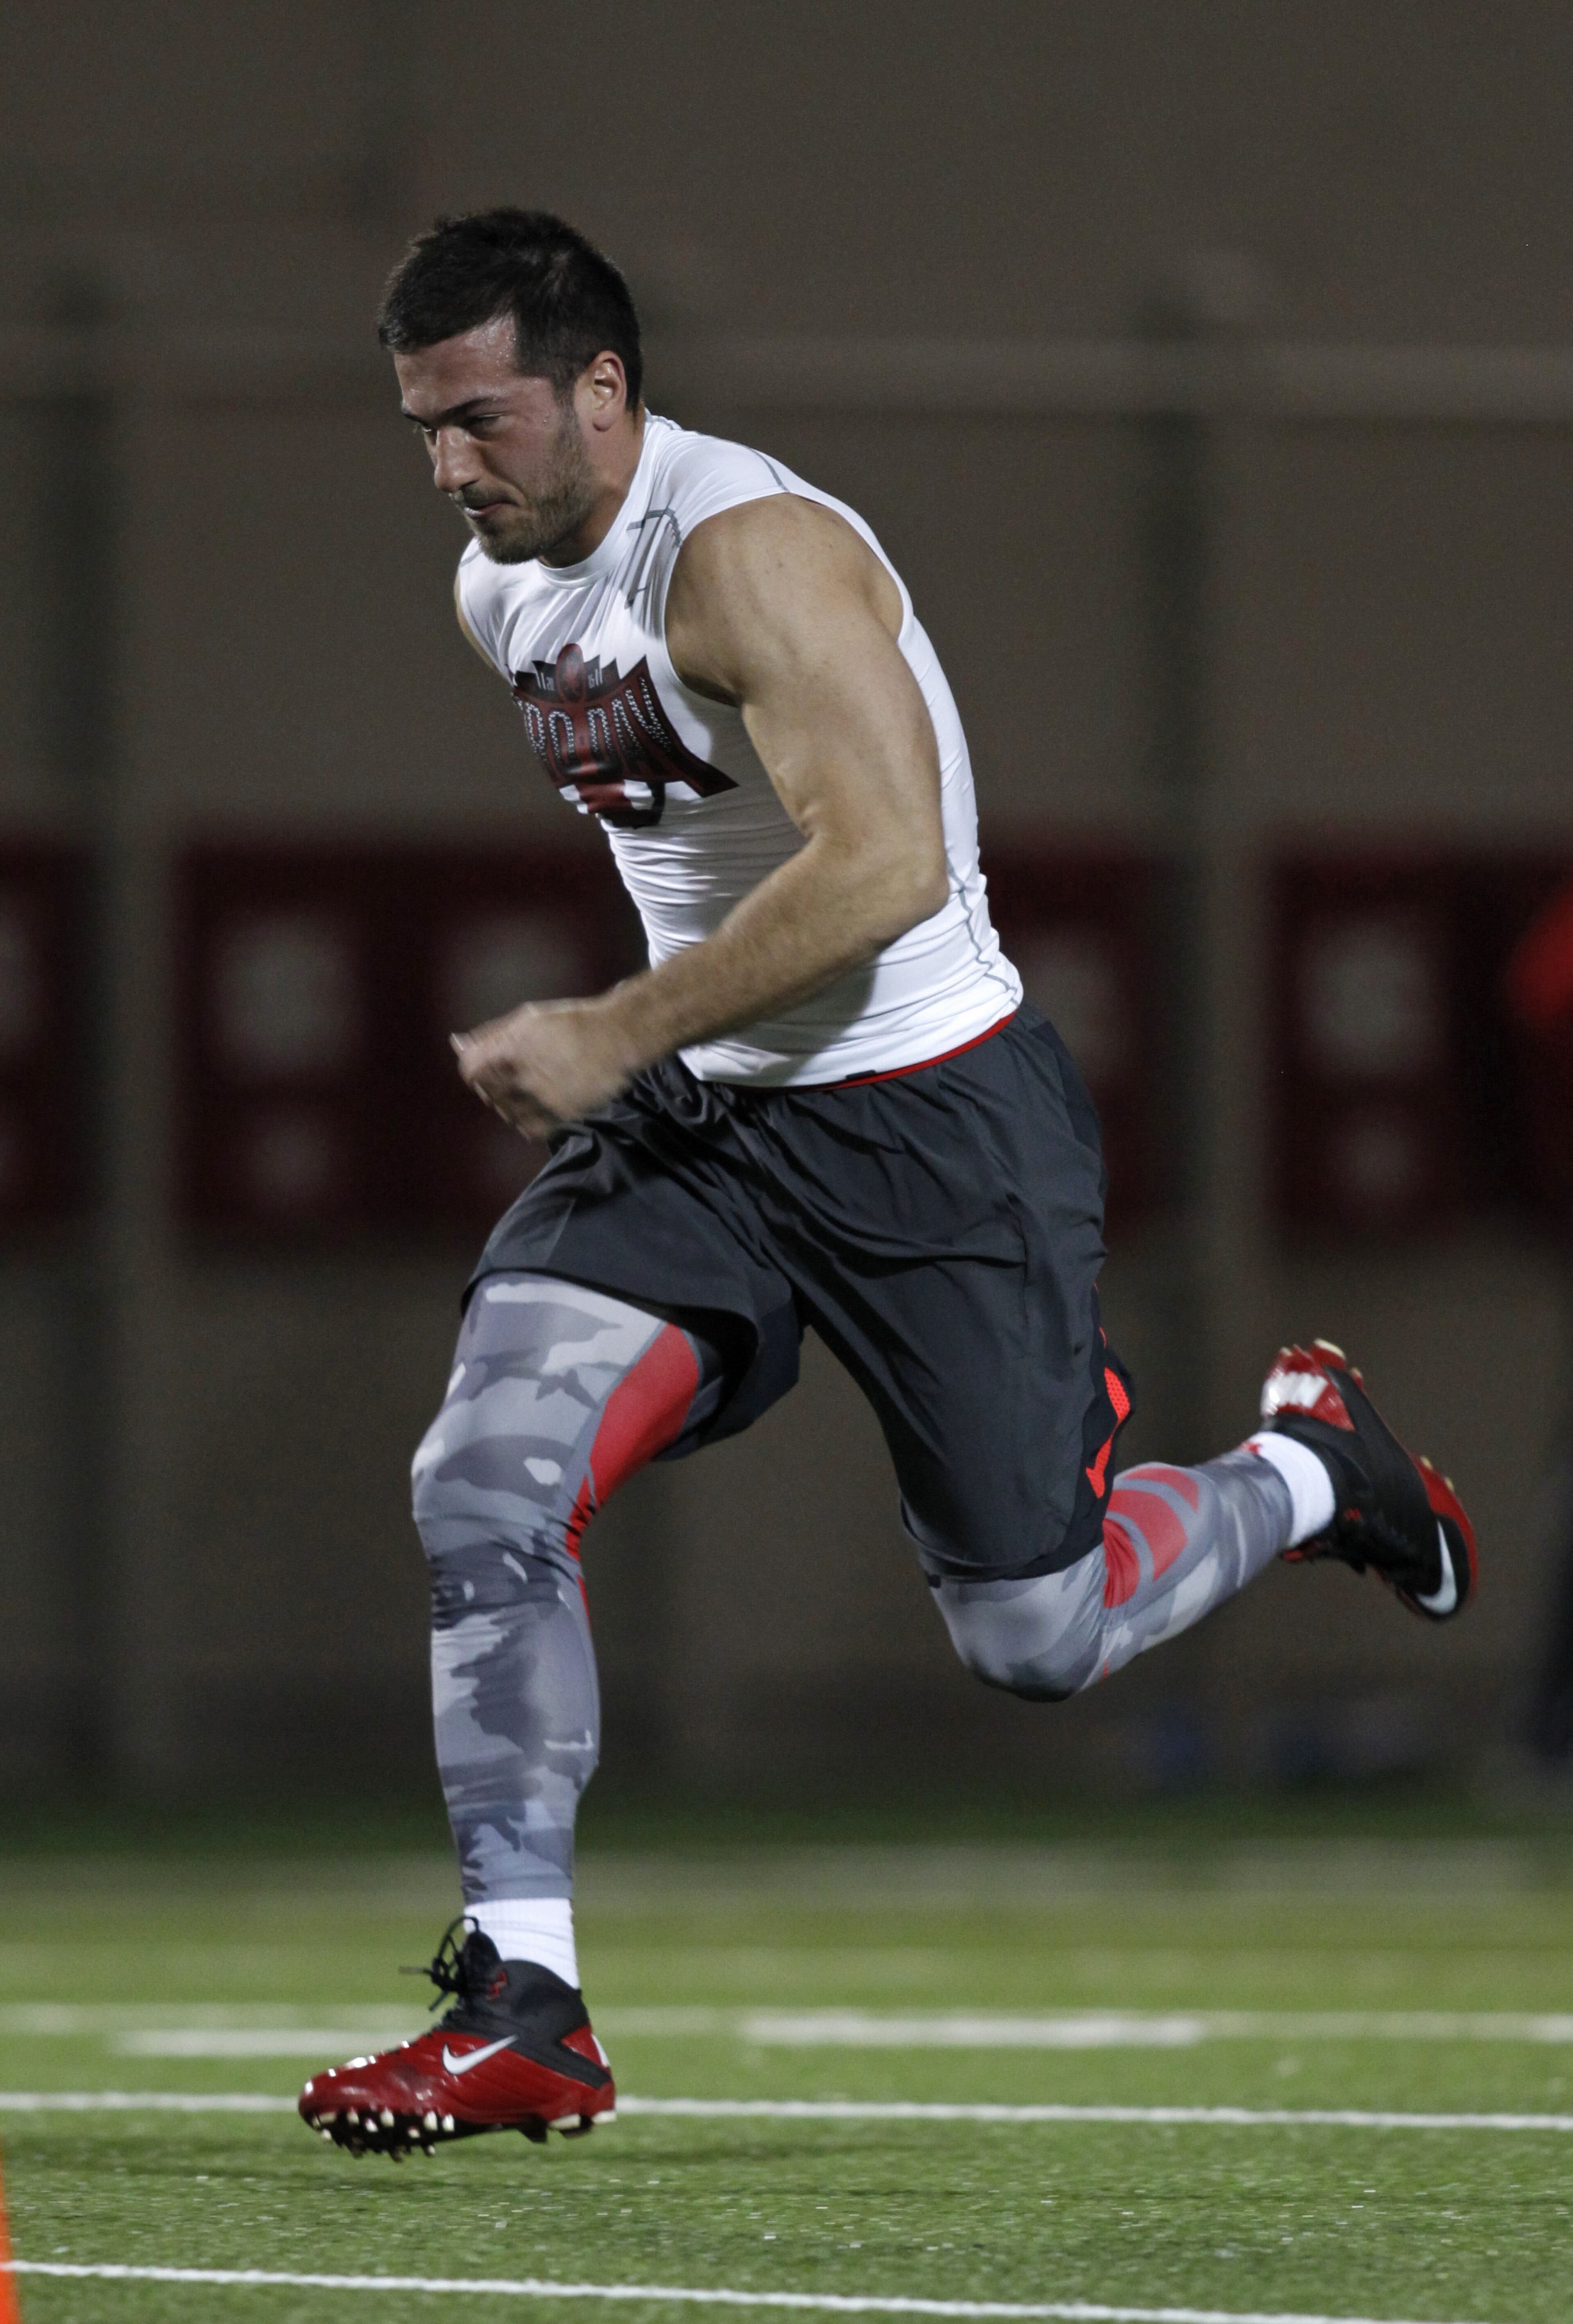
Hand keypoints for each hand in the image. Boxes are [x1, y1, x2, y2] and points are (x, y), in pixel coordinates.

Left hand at [451, 998, 634, 1135]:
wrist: (615, 1038)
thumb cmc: (571, 1023)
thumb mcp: (526, 1019)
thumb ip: (489, 1034)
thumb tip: (457, 1042)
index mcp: (512, 1047)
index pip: (470, 1069)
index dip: (471, 1068)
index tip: (480, 1067)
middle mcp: (524, 1076)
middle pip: (487, 1091)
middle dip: (491, 1083)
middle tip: (510, 1074)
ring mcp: (543, 1099)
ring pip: (506, 1113)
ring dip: (508, 1103)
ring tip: (527, 1088)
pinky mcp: (561, 1116)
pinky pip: (530, 1129)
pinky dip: (526, 1121)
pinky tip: (536, 1106)